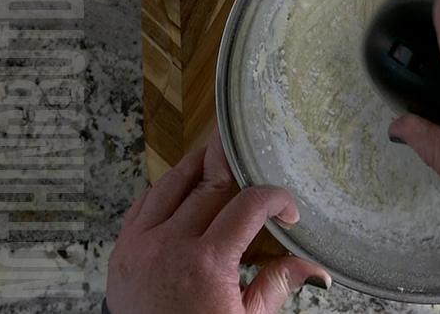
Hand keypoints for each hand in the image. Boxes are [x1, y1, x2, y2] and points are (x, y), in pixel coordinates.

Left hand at [107, 130, 329, 313]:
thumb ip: (277, 285)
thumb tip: (316, 269)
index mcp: (207, 264)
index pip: (248, 206)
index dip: (274, 198)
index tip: (286, 210)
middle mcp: (170, 246)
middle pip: (209, 185)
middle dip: (234, 166)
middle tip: (249, 153)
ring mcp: (141, 245)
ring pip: (172, 184)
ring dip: (197, 166)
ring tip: (217, 157)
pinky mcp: (122, 249)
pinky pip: (143, 203)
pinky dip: (165, 189)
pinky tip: (182, 187)